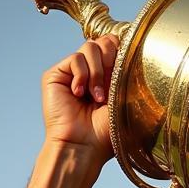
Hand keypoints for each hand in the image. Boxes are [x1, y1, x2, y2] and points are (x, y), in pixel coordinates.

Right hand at [41, 33, 119, 163]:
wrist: (84, 145)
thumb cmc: (106, 132)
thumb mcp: (124, 99)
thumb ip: (127, 73)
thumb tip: (132, 50)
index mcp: (109, 77)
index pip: (115, 46)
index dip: (120, 52)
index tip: (123, 73)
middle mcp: (91, 72)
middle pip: (103, 42)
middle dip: (111, 60)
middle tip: (111, 85)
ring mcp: (73, 73)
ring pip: (90, 47)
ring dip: (97, 73)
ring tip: (97, 97)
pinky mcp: (56, 75)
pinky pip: (75, 58)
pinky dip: (82, 75)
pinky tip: (79, 94)